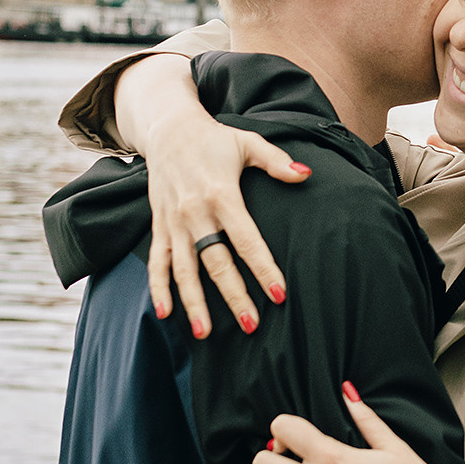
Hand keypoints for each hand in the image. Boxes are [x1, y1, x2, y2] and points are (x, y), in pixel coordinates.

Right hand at [142, 107, 308, 337]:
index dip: (263, 268)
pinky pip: (157, 262)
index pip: (246, 239)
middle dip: (233, 296)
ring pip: (184, 270)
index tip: (279, 294)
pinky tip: (165, 314)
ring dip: (193, 303)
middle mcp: (195, 213)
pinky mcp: (159, 226)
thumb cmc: (216, 140)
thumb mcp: (249, 143)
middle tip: (251, 325)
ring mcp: (174, 222)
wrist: (168, 129)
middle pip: (216, 263)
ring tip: (205, 334)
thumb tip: (306, 175)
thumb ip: (277, 162)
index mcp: (222, 195)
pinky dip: (158, 288)